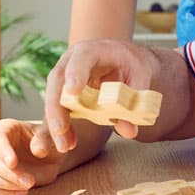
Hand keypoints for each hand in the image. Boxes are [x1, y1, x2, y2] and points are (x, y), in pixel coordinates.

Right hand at [0, 118, 62, 194]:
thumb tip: (38, 151)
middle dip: (9, 174)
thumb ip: (45, 141)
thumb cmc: (50, 142)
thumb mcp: (52, 138)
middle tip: (30, 181)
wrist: (52, 159)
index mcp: (6, 129)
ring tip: (28, 186)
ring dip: (5, 184)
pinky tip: (24, 193)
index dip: (3, 151)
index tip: (13, 163)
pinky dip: (5, 194)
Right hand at [43, 38, 163, 151]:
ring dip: (57, 122)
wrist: (123, 57)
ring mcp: (65, 75)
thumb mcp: (141, 77)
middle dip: (57, 106)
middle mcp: (72, 60)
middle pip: (58, 80)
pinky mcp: (64, 91)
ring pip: (54, 97)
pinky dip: (63, 126)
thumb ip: (136, 101)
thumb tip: (129, 131)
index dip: (76, 73)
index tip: (73, 91)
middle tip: (60, 130)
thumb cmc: (131, 63)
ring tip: (65, 145)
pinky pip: (59, 108)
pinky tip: (68, 142)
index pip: (82, 58)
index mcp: (93, 49)